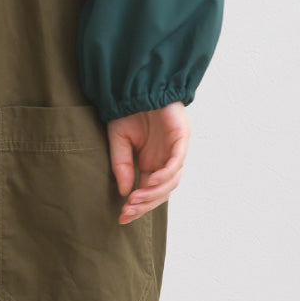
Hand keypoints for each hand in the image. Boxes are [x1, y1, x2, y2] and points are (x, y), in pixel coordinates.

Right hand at [107, 100, 189, 224]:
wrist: (136, 83)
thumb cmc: (128, 109)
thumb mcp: (118, 140)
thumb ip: (121, 165)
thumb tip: (124, 192)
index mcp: (152, 162)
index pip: (148, 191)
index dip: (137, 205)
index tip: (122, 217)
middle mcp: (166, 159)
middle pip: (161, 191)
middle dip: (144, 204)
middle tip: (127, 212)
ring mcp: (175, 150)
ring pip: (171, 181)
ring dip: (154, 192)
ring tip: (135, 199)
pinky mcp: (181, 138)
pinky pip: (176, 161)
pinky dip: (166, 174)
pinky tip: (151, 181)